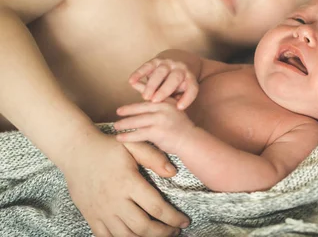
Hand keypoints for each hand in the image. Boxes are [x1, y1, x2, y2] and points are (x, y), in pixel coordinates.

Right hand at [63, 133, 188, 235]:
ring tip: (159, 234)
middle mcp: (115, 201)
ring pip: (126, 236)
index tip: (184, 221)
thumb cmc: (107, 147)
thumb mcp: (133, 145)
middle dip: (163, 232)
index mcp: (128, 183)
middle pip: (143, 227)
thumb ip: (154, 157)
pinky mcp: (91, 216)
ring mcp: (101, 211)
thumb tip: (173, 172)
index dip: (173, 218)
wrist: (76, 151)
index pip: (156, 207)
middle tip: (175, 231)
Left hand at [115, 102, 195, 153]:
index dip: (133, 100)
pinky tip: (120, 138)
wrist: (190, 140)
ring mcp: (160, 119)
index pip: (147, 98)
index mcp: (166, 100)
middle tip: (117, 113)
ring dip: (124, 124)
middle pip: (139, 108)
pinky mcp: (157, 132)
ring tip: (116, 126)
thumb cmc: (179, 125)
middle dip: (126, 111)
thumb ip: (157, 100)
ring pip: (136, 121)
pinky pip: (138, 134)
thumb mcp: (171, 109)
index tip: (122, 104)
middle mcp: (163, 107)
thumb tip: (140, 87)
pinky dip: (128, 136)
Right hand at [129, 58, 198, 109]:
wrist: (180, 58)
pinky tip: (131, 81)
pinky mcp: (156, 60)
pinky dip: (138, 73)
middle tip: (154, 101)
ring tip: (145, 97)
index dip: (187, 98)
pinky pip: (147, 66)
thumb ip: (176, 98)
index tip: (179, 107)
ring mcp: (168, 63)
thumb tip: (171, 108)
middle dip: (164, 90)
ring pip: (160, 72)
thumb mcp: (182, 90)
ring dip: (152, 84)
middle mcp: (180, 69)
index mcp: (189, 77)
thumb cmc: (179, 83)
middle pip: (174, 79)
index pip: (191, 88)